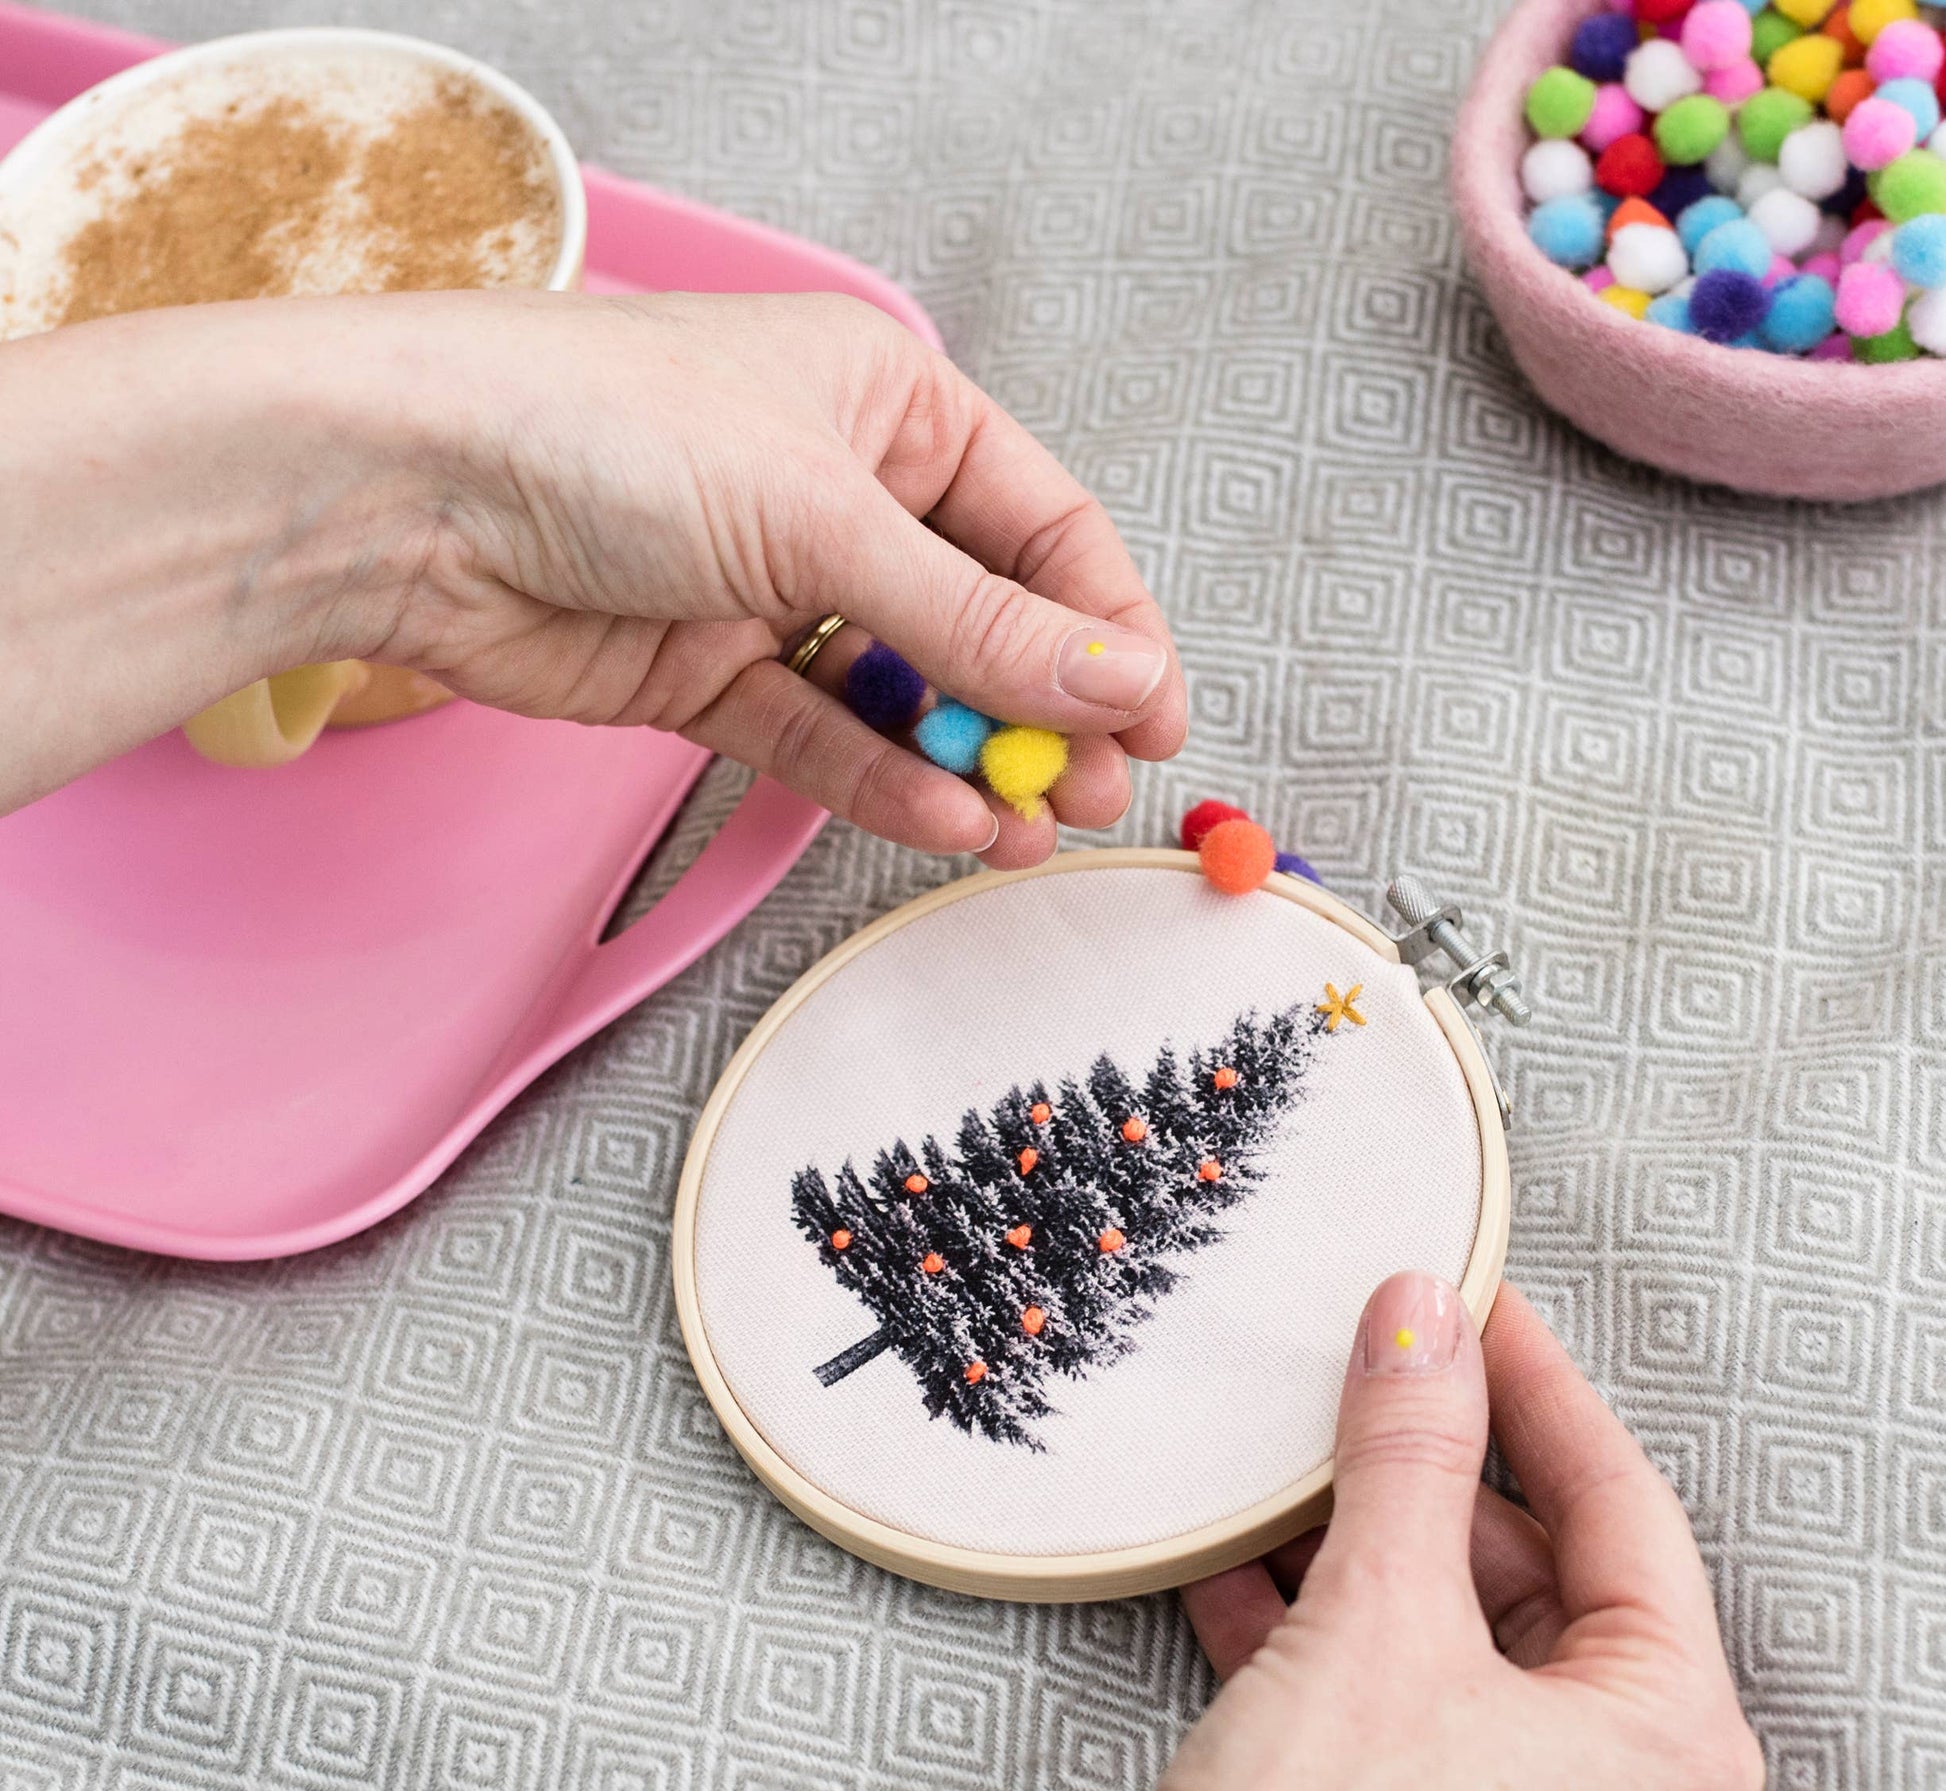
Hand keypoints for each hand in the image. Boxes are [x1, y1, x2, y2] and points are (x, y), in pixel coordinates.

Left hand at [0, 291, 1181, 863]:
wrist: (406, 495)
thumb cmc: (605, 431)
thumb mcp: (824, 518)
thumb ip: (976, 622)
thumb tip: (1119, 686)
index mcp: (889, 406)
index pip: (1043, 526)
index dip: (1108, 626)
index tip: (1154, 720)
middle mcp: (841, 494)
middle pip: (983, 619)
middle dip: (1040, 711)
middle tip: (1087, 794)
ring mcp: (773, 589)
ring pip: (903, 693)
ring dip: (966, 762)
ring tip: (1023, 828)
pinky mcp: (709, 673)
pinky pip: (821, 737)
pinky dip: (880, 782)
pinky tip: (943, 823)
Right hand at [1096, 1277, 1762, 1790]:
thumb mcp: (1376, 1617)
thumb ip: (1408, 1451)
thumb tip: (1425, 1322)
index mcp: (1672, 1747)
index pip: (1622, 1504)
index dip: (1535, 1384)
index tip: (1473, 1302)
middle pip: (1541, 1579)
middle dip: (1430, 1478)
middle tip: (1361, 1385)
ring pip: (1461, 1651)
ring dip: (1364, 1557)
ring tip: (1285, 1481)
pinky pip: (1403, 1724)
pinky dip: (1329, 1645)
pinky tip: (1243, 1586)